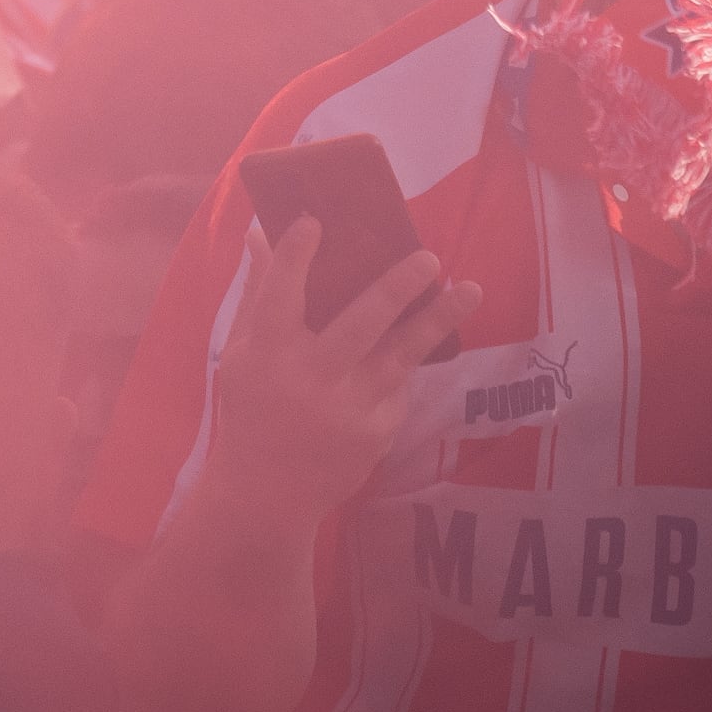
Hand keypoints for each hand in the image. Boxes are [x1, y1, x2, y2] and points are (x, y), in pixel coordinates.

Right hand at [204, 219, 477, 529]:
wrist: (268, 490)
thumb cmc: (250, 409)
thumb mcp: (240, 353)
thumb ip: (256, 296)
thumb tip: (260, 235)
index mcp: (265, 353)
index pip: (280, 294)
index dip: (296, 256)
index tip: (315, 220)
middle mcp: (310, 378)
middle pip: (359, 323)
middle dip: (395, 287)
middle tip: (427, 257)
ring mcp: (349, 407)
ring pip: (402, 355)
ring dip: (437, 320)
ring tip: (470, 289)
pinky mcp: (378, 431)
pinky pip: (398, 385)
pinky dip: (407, 360)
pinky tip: (418, 338)